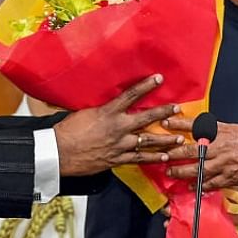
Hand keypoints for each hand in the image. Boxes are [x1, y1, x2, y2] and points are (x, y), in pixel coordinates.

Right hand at [54, 74, 182, 175]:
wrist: (58, 152)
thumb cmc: (67, 131)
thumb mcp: (84, 113)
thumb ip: (100, 109)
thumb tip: (107, 103)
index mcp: (108, 112)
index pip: (131, 95)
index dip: (146, 85)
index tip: (159, 78)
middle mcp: (118, 127)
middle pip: (146, 118)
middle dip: (164, 113)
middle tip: (177, 109)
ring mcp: (119, 144)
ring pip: (148, 141)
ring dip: (165, 140)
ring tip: (179, 138)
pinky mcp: (116, 159)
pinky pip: (139, 159)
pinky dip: (153, 158)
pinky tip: (164, 157)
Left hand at [163, 116, 237, 188]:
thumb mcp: (237, 129)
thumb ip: (219, 131)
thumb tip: (205, 130)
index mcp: (222, 132)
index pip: (196, 125)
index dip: (179, 124)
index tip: (166, 122)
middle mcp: (220, 147)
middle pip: (191, 149)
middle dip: (174, 153)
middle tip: (162, 154)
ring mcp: (224, 164)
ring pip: (197, 169)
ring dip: (181, 171)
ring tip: (171, 172)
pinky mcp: (230, 178)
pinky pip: (210, 183)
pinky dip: (199, 186)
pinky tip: (191, 187)